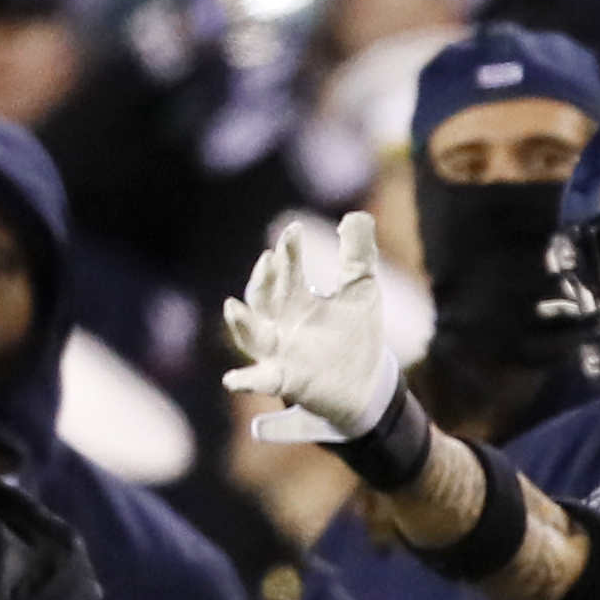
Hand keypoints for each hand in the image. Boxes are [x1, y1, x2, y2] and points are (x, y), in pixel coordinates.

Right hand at [222, 213, 402, 444]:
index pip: (286, 268)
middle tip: (270, 260)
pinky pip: (260, 380)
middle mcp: (281, 321)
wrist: (367, 384)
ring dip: (241, 323)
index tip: (294, 231)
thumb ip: (357, 254)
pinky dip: (245, 380)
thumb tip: (356, 216)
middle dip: (264, 279)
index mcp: (297, 296)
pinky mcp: (284, 381)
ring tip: (232, 309)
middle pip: (262, 296)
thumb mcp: (361, 289)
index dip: (288, 250)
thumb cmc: (357, 334)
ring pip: (251, 335)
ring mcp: (279, 352)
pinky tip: (232, 380)